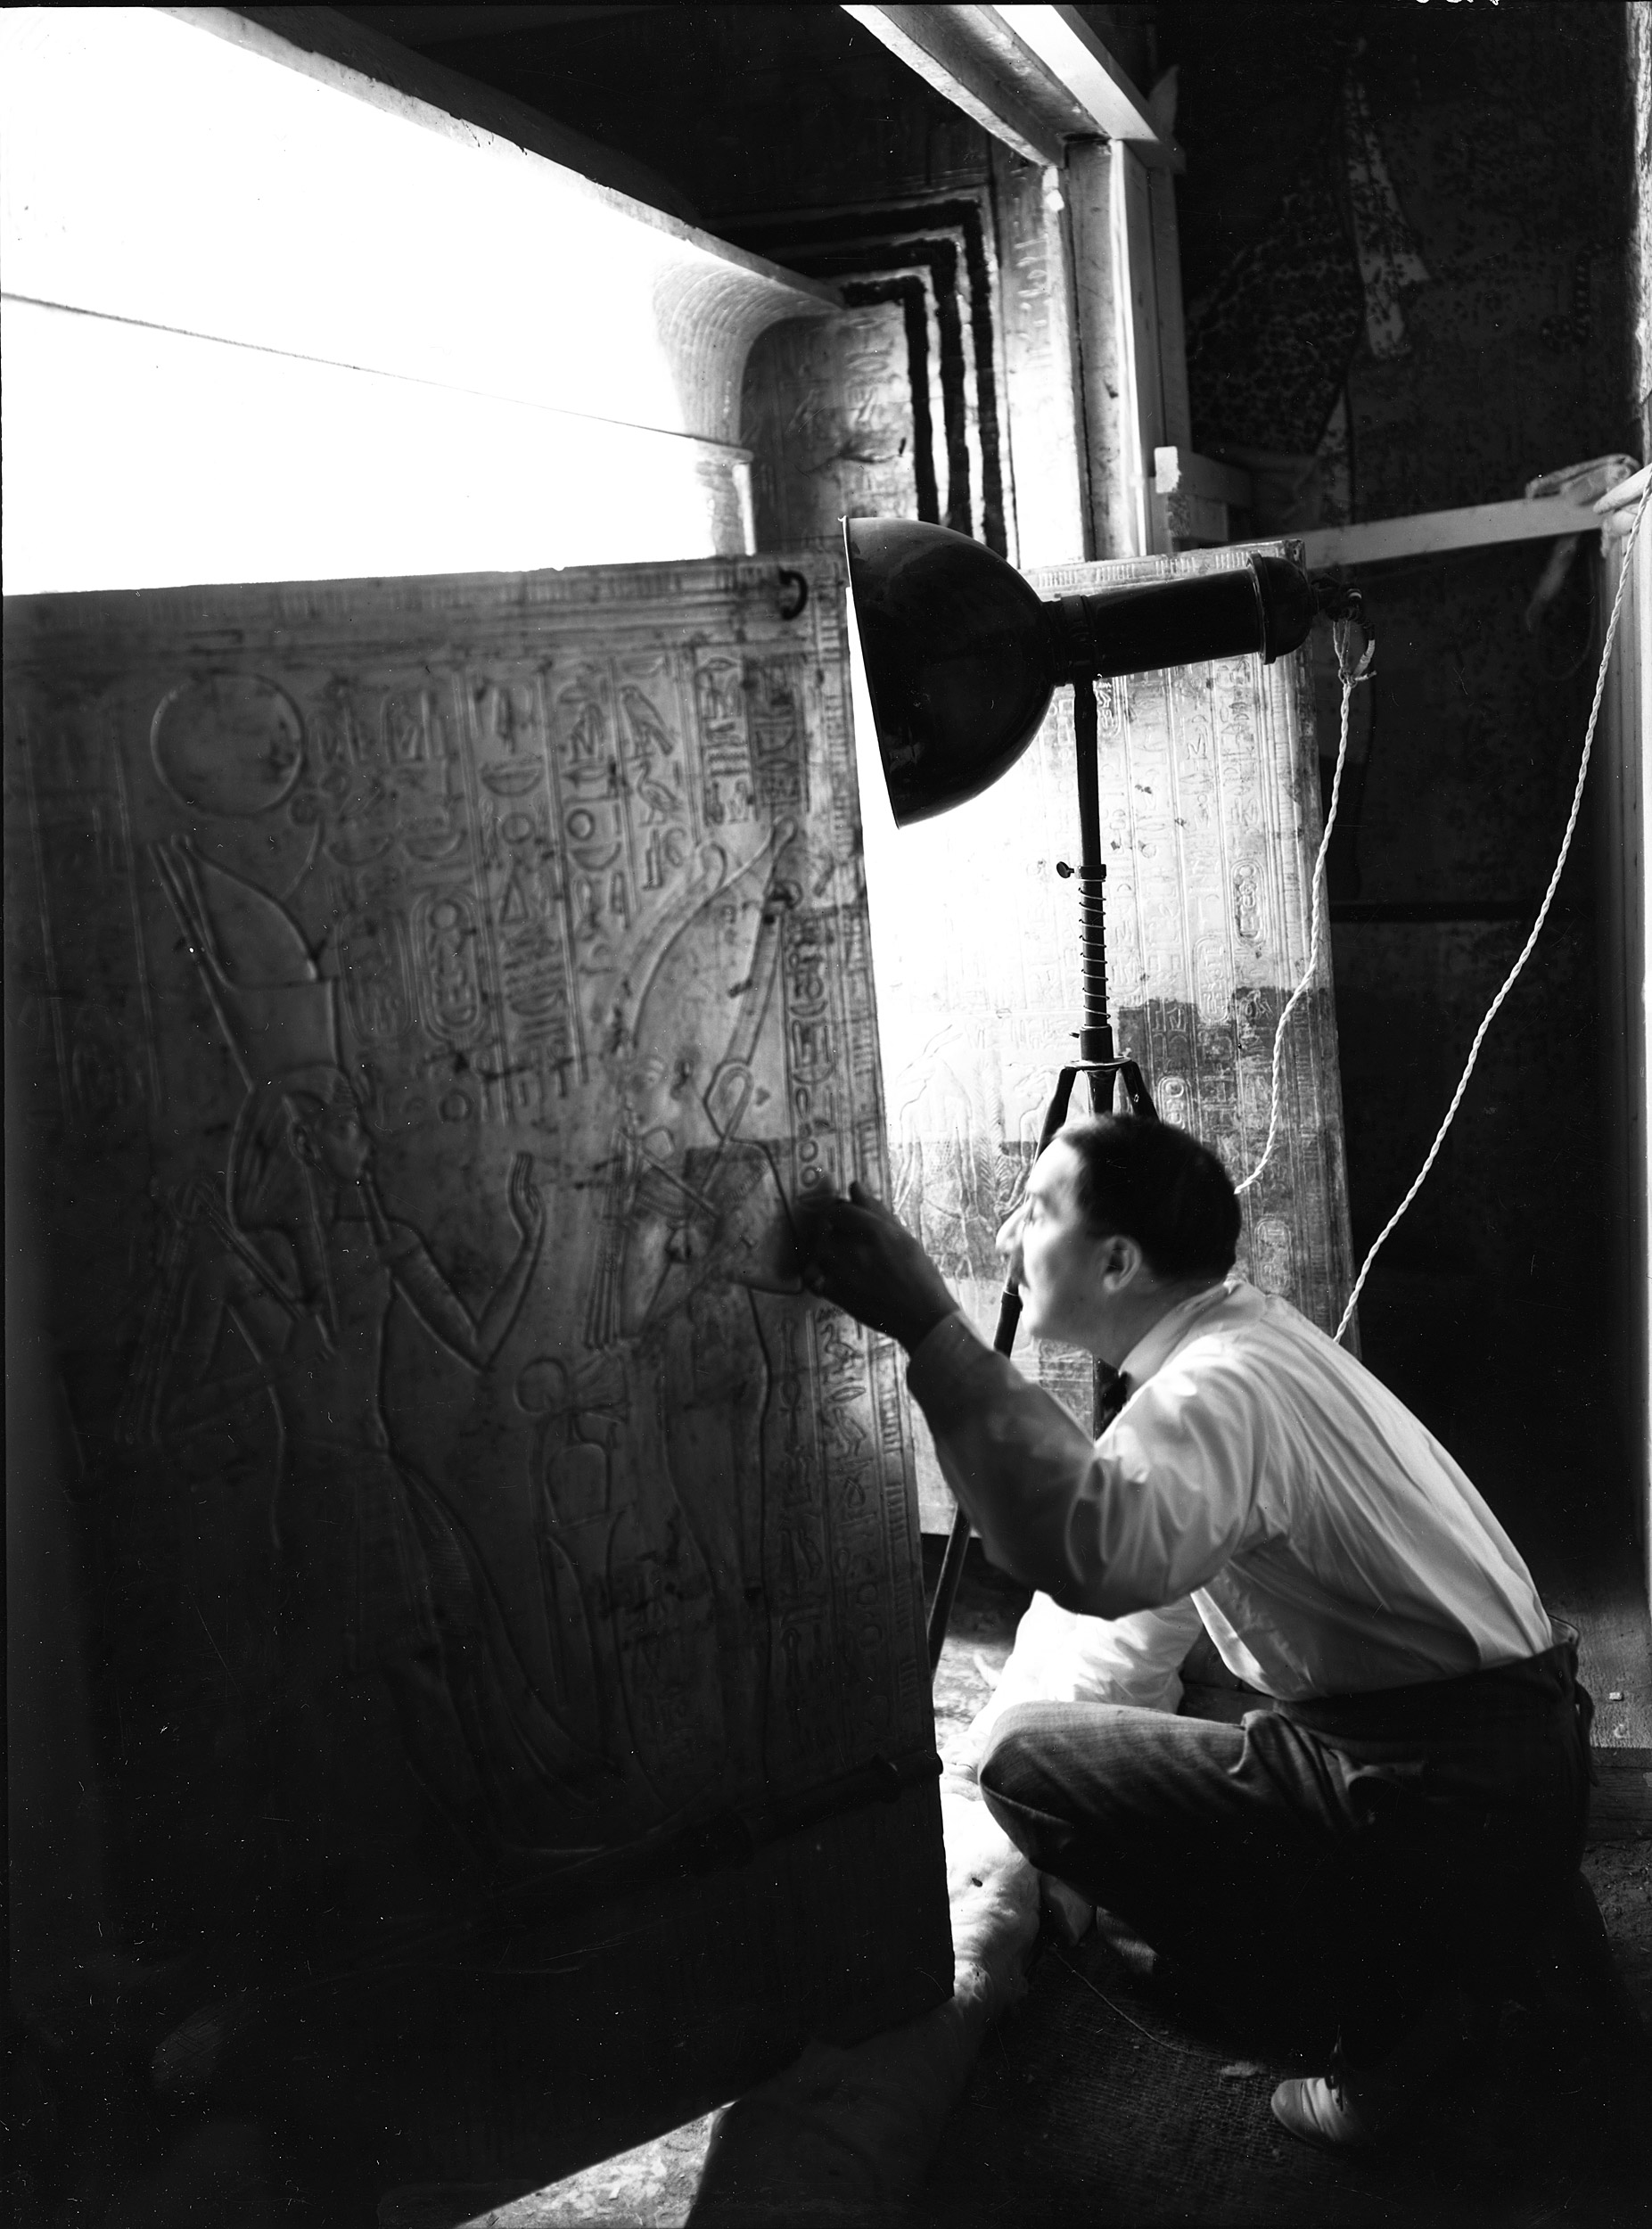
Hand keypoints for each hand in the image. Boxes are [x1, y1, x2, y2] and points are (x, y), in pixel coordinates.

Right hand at [508, 1152, 545, 1245]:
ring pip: (517, 1177)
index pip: (520, 1180)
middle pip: (517, 1176)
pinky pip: (518, 1182)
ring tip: (523, 1154)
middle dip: (519, 1164)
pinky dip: (520, 1172)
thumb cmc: (535, 1222)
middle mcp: (515, 1196)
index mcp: (519, 1197)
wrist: (532, 1234)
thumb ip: (534, 1194)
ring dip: (520, 1165)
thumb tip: (531, 1185)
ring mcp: (515, 1197)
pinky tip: (523, 1164)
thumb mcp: (537, 1205)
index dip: (521, 1169)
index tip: (524, 1158)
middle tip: (521, 1152)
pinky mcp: (517, 1199)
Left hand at [791, 1178, 956, 1350]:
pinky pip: (814, 1278)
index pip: (838, 1210)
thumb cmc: (919, 1274)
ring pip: (819, 1252)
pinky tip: (834, 1281)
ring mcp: (842, 1270)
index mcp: (873, 1229)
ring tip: (846, 1264)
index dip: (840, 1216)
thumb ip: (875, 1210)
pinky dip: (819, 1278)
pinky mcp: (836, 1293)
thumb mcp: (902, 1236)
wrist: (921, 1315)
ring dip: (826, 1255)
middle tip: (848, 1246)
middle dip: (832, 1234)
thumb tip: (855, 1186)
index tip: (845, 1223)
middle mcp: (854, 1247)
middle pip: (825, 1230)